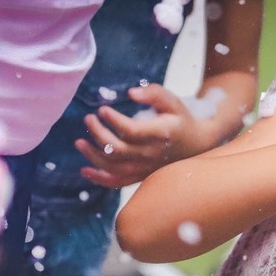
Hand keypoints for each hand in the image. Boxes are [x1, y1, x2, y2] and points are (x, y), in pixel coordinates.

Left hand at [76, 84, 217, 188]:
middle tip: (88, 118)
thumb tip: (131, 93)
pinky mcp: (140, 176)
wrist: (196, 145)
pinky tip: (85, 170)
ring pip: (114, 168)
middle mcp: (151, 154)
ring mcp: (145, 168)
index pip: (131, 131)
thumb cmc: (180, 119)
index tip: (102, 109)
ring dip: (93, 156)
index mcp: (160, 135)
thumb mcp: (173, 102)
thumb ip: (154, 93)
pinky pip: (118, 183)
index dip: (114, 120)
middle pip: (118, 149)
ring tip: (79, 142)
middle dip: (99, 134)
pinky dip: (100, 179)